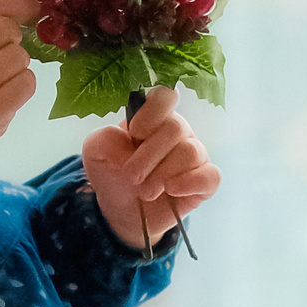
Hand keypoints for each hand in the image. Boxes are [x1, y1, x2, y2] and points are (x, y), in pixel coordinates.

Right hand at [0, 0, 39, 200]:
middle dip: (14, 39)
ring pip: (20, 56)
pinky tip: (7, 98)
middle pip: (4, 28)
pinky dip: (24, 87)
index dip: (13, 3)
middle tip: (4, 58)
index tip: (32, 5)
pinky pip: (28, 82)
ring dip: (19, 67)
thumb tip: (26, 6)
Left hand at [81, 86, 220, 249]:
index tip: (135, 133)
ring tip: (145, 191)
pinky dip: (191, 183)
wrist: (120, 210)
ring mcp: (195, 156)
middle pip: (176, 128)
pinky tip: (172, 190)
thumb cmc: (112, 172)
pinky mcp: (204, 182)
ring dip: (162, 175)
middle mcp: (178, 132)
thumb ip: (105, 138)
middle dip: (148, 156)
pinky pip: (211, 176)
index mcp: (153, 118)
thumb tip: (128, 145)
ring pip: (190, 152)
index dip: (151, 112)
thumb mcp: (95, 152)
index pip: (165, 96)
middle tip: (130, 176)